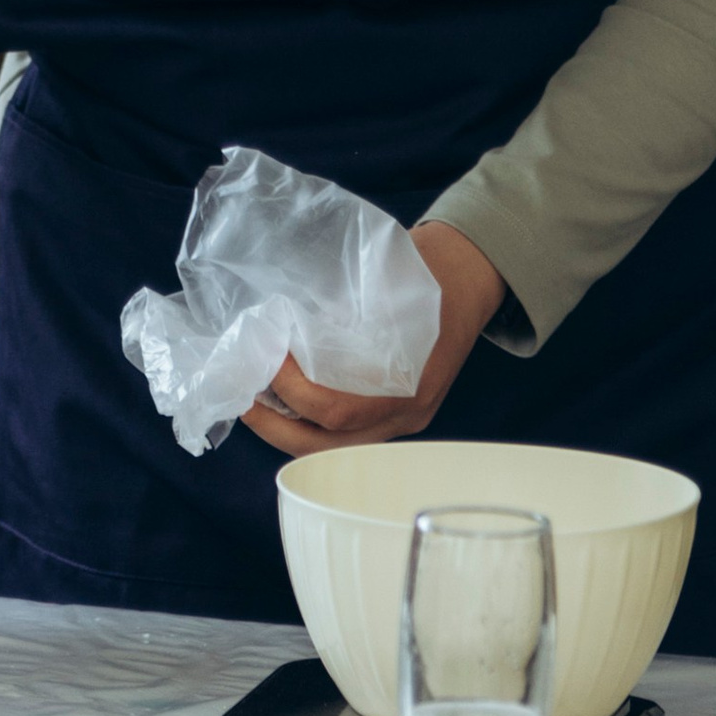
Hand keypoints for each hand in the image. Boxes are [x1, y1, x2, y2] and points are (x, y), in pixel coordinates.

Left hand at [237, 222, 505, 457]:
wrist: (471, 273)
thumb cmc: (428, 267)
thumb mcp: (386, 278)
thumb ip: (343, 308)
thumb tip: (283, 323)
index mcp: (409, 382)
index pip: (338, 410)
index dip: (292, 389)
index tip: (268, 355)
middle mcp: (407, 411)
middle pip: (330, 446)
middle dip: (277, 428)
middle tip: (244, 398)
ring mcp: (404, 418)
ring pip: (336, 448)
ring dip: (289, 430)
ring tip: (256, 403)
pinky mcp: (397, 414)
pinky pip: (348, 434)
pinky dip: (311, 423)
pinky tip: (287, 401)